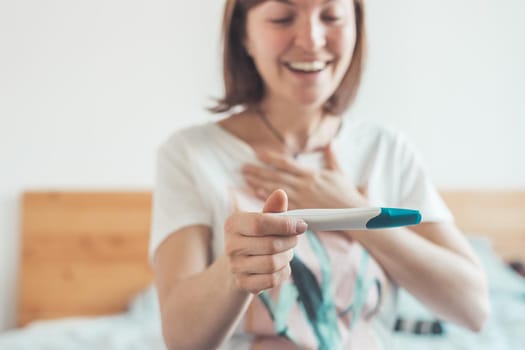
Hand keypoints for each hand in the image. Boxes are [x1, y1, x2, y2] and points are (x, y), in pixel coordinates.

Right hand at [224, 189, 306, 293]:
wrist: (238, 264)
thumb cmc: (254, 236)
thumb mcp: (262, 220)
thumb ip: (273, 208)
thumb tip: (281, 194)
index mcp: (233, 224)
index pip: (261, 223)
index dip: (285, 225)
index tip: (301, 225)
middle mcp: (230, 246)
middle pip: (271, 245)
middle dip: (289, 242)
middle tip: (294, 239)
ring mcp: (235, 267)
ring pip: (273, 264)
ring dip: (287, 257)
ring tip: (285, 252)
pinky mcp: (243, 284)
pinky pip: (272, 280)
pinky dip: (282, 272)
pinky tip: (280, 266)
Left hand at [242, 144, 368, 209]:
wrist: (352, 214)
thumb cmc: (347, 194)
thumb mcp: (339, 172)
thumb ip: (331, 157)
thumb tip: (330, 142)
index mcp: (311, 174)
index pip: (287, 163)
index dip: (271, 157)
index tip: (257, 153)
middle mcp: (304, 185)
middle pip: (277, 176)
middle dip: (259, 171)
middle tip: (243, 167)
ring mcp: (302, 199)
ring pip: (276, 190)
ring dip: (259, 184)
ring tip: (246, 179)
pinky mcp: (302, 212)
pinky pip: (282, 206)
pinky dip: (269, 200)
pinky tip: (258, 196)